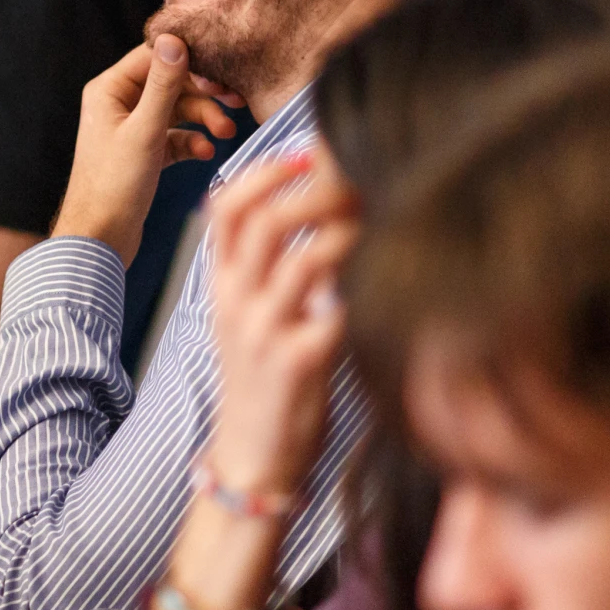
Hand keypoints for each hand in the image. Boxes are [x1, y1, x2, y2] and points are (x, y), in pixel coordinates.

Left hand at [51, 35, 241, 265]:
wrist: (99, 240)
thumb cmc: (113, 187)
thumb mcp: (146, 131)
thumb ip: (163, 85)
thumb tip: (174, 40)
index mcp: (108, 90)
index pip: (154, 57)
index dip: (190, 62)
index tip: (220, 75)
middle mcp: (117, 104)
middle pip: (170, 84)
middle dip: (203, 96)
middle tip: (234, 102)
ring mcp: (131, 129)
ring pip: (176, 112)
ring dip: (203, 120)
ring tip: (226, 134)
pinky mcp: (143, 153)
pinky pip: (174, 137)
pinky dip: (192, 142)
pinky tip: (206, 154)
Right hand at [203, 155, 357, 497]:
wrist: (253, 455)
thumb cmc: (263, 379)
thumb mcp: (248, 316)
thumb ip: (267, 267)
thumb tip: (316, 208)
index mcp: (222, 285)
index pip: (226, 207)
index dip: (266, 171)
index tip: (308, 154)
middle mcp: (236, 302)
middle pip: (264, 221)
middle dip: (316, 191)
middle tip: (359, 181)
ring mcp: (264, 332)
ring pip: (301, 260)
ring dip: (347, 232)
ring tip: (379, 224)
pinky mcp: (298, 364)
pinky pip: (335, 311)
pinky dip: (363, 287)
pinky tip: (387, 280)